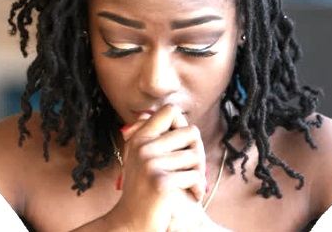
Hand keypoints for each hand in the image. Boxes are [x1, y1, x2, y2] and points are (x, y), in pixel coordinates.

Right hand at [108, 105, 206, 231]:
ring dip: (199, 174)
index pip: (171, 111)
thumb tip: (155, 112)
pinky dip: (198, 189)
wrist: (132, 224)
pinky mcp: (161, 183)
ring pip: (196, 157)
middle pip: (192, 132)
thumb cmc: (143, 192)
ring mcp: (150, 165)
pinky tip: (193, 196)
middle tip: (195, 169)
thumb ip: (150, 137)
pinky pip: (195, 176)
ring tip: (191, 185)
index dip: (183, 125)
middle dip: (199, 151)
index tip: (183, 144)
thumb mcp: (140, 160)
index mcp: (139, 138)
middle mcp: (143, 147)